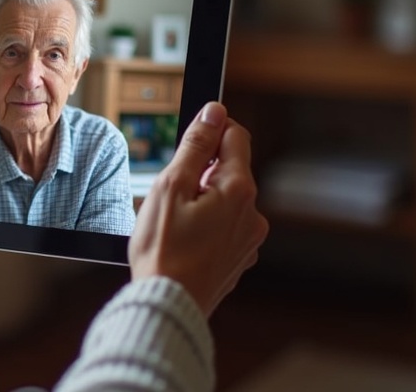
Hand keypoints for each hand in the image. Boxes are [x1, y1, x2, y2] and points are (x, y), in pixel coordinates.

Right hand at [129, 102, 267, 316]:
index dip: (211, 130)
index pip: (235, 136)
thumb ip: (196, 147)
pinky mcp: (239, 259)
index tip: (190, 139)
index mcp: (238, 190)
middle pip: (230, 170)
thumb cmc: (163, 250)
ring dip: (203, 201)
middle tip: (171, 194)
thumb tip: (214, 112)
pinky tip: (183, 242)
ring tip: (173, 224)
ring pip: (226, 201)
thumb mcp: (171, 187)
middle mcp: (253, 213)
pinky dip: (206, 227)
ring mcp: (249, 239)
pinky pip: (225, 228)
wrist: (168, 304)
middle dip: (201, 172)